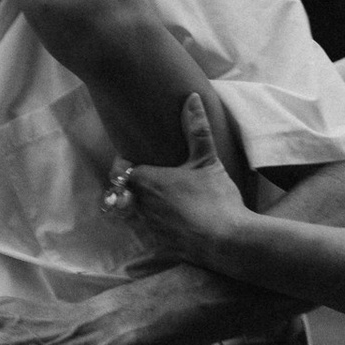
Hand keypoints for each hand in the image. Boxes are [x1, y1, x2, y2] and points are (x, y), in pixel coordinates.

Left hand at [109, 90, 258, 266]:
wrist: (227, 241)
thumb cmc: (214, 197)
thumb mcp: (207, 159)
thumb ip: (196, 128)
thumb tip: (192, 97)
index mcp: (145, 180)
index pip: (119, 169)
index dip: (124, 165)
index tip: (133, 161)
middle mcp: (139, 204)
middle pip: (117, 194)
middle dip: (124, 188)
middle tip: (138, 181)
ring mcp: (147, 228)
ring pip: (127, 216)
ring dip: (133, 208)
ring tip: (151, 202)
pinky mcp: (159, 246)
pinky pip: (144, 234)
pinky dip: (148, 227)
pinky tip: (167, 223)